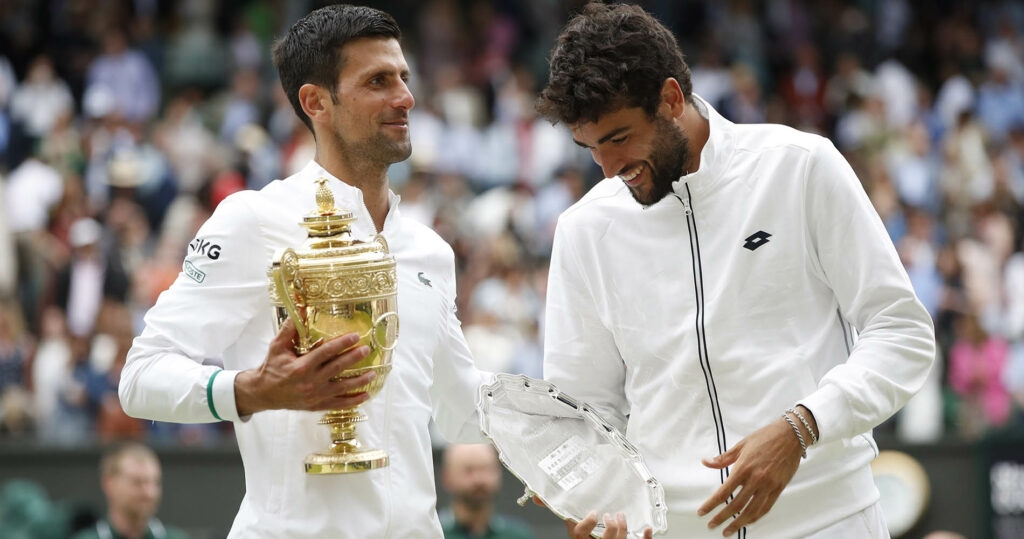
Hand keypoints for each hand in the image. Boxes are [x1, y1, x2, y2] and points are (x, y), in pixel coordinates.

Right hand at [234, 318, 375, 414]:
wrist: (262, 393)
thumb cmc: (271, 367)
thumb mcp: (276, 346)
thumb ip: (289, 329)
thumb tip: (300, 309)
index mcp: (301, 366)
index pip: (326, 352)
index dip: (342, 343)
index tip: (356, 336)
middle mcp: (310, 382)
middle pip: (337, 368)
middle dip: (354, 358)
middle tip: (367, 350)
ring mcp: (314, 396)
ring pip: (342, 388)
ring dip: (359, 381)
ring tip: (373, 373)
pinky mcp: (316, 406)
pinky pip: (338, 404)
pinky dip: (353, 402)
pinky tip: (365, 396)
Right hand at [565, 511, 652, 538]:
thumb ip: (578, 531)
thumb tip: (570, 516)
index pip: (580, 535)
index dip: (587, 523)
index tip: (594, 514)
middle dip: (610, 525)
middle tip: (608, 515)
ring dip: (623, 527)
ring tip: (621, 516)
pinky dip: (646, 538)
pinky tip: (647, 530)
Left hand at [697, 418, 802, 535]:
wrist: (791, 435)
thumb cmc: (765, 437)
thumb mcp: (741, 445)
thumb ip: (723, 458)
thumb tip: (706, 462)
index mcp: (743, 468)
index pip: (724, 492)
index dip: (711, 504)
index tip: (702, 512)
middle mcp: (756, 479)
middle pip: (736, 505)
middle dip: (722, 517)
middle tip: (711, 525)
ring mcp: (769, 485)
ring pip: (751, 511)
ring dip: (738, 523)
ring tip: (728, 530)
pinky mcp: (779, 488)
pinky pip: (766, 507)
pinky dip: (756, 517)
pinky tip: (747, 521)